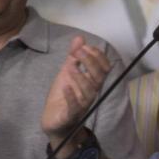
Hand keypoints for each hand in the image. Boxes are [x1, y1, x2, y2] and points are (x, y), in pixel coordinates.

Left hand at [41, 36, 110, 151]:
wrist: (54, 120)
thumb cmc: (63, 95)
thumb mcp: (67, 72)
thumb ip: (74, 57)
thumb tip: (80, 38)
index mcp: (92, 82)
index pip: (104, 68)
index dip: (98, 56)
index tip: (85, 46)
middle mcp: (91, 93)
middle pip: (99, 78)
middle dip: (90, 63)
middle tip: (78, 52)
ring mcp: (82, 105)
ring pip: (89, 92)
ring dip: (80, 77)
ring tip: (70, 66)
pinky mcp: (71, 115)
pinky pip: (75, 107)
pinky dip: (72, 97)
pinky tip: (66, 87)